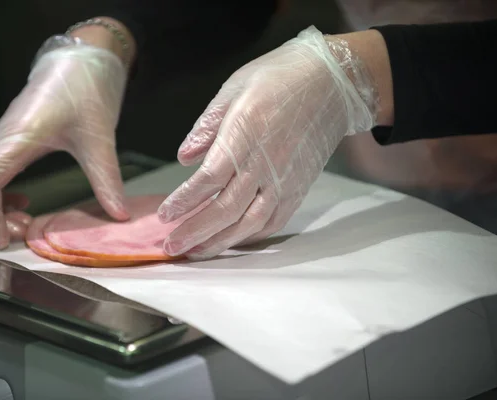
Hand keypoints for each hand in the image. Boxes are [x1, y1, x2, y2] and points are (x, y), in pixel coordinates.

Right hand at [0, 39, 128, 248]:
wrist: (79, 61)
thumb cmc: (84, 92)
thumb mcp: (99, 140)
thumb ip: (107, 180)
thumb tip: (118, 215)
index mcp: (16, 140)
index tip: (7, 241)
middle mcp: (1, 142)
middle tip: (25, 232)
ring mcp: (3, 141)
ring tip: (28, 221)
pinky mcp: (11, 141)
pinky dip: (1, 196)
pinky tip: (26, 202)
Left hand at [158, 26, 378, 259]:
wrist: (331, 84)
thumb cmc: (279, 79)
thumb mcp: (234, 88)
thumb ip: (207, 126)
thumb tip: (183, 157)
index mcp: (246, 133)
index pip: (209, 179)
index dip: (184, 201)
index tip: (164, 215)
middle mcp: (266, 163)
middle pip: (226, 210)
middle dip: (195, 232)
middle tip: (171, 247)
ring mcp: (286, 180)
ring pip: (249, 223)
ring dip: (219, 242)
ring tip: (195, 252)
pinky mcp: (299, 189)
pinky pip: (274, 222)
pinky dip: (250, 236)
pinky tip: (231, 240)